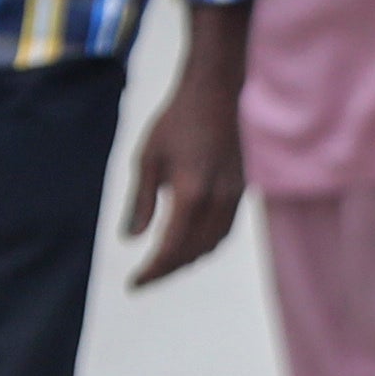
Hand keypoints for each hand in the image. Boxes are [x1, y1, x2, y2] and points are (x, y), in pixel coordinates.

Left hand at [122, 36, 249, 286]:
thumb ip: (140, 201)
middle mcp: (218, 199)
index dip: (152, 272)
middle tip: (144, 278)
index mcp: (191, 192)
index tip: (133, 284)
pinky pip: (225, 230)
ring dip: (188, 260)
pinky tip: (189, 243)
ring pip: (213, 244)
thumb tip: (131, 239)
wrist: (217, 91)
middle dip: (168, 271)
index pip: (171, 248)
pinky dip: (206, 245)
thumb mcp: (148, 158)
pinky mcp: (243, 189)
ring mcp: (235, 195)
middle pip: (194, 253)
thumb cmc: (177, 120)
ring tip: (164, 265)